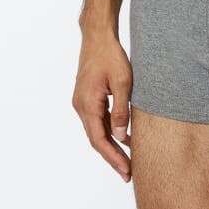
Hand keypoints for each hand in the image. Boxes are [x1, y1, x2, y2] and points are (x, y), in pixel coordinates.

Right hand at [72, 32, 132, 182]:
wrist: (97, 36)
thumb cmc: (110, 55)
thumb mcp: (123, 82)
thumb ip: (122, 109)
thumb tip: (121, 135)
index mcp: (87, 105)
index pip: (100, 140)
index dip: (113, 157)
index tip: (126, 170)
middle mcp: (81, 106)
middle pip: (96, 139)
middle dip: (112, 157)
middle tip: (128, 173)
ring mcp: (82, 101)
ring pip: (96, 130)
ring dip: (111, 144)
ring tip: (127, 159)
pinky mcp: (87, 97)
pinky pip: (97, 119)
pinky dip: (108, 130)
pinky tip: (122, 136)